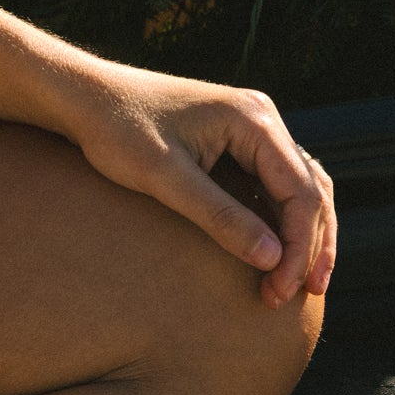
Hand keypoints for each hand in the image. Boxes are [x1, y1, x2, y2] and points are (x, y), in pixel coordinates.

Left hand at [58, 59, 335, 308]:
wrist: (84, 97)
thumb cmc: (118, 131)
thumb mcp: (165, 178)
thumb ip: (219, 216)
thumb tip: (274, 259)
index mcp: (253, 119)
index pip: (301, 193)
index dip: (299, 247)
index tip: (281, 290)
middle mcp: (262, 117)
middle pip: (310, 190)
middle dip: (309, 247)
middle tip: (296, 297)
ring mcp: (251, 126)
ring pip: (300, 187)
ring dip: (304, 235)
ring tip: (300, 283)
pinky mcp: (237, 140)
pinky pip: (275, 183)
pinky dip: (282, 220)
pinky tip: (277, 254)